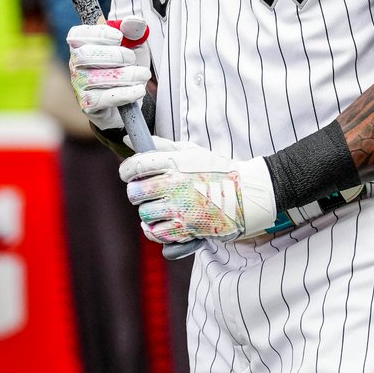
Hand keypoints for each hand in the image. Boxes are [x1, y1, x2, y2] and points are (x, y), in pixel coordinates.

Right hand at [68, 18, 150, 131]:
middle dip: (114, 55)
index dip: (97, 33)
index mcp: (82, 45)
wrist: (128, 100)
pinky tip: (138, 90)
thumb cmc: (126, 67)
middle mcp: (75, 64)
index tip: (119, 36)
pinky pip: (103, 98)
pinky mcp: (87, 105)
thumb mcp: (134, 45)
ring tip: (142, 74)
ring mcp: (79, 85)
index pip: (78, 34)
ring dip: (125, 75)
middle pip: (85, 55)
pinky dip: (124, 93)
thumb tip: (135, 21)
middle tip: (132, 58)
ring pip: (95, 78)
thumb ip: (133, 31)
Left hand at [118, 136, 276, 244]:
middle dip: (135, 193)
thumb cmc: (218, 170)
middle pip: (135, 192)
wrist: (247, 193)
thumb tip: (127, 139)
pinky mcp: (188, 228)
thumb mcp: (192, 151)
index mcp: (176, 162)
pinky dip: (155, 230)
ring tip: (159, 207)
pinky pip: (158, 233)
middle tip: (144, 192)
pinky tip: (160, 223)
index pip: (136, 165)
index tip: (128, 174)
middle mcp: (176, 184)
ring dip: (148, 212)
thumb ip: (161, 145)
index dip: (126, 171)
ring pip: (145, 214)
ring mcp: (181, 208)